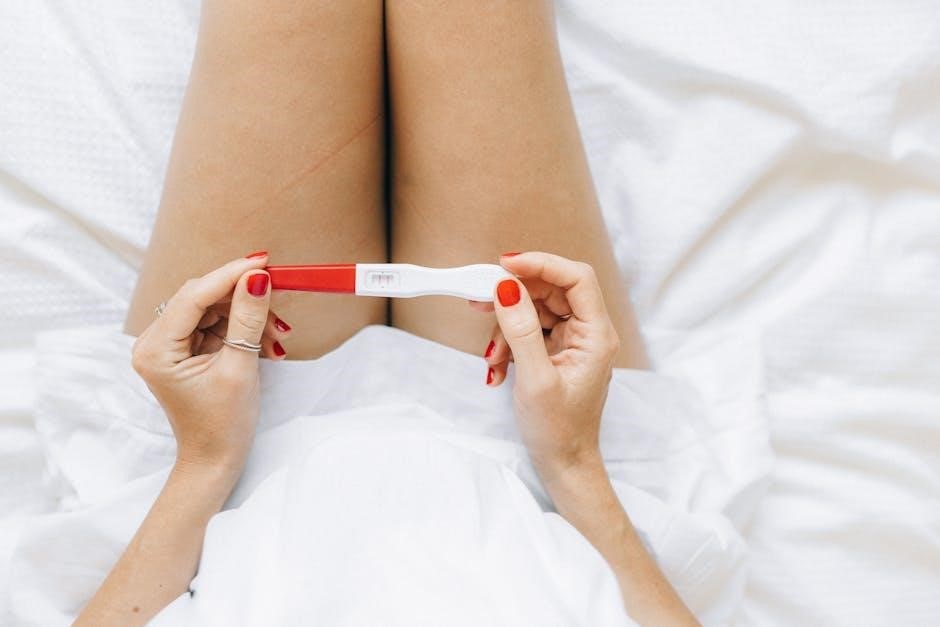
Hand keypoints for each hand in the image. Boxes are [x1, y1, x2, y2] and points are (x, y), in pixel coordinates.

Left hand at [131, 253, 290, 472]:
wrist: (215, 460)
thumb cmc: (223, 424)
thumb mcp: (240, 368)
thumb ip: (248, 320)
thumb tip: (258, 278)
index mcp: (156, 349)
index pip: (194, 296)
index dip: (229, 275)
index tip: (263, 262)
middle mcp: (154, 342)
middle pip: (203, 298)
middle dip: (244, 300)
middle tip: (278, 304)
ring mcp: (169, 345)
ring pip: (214, 309)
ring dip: (249, 318)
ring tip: (277, 340)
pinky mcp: (185, 349)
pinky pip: (217, 324)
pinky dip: (243, 330)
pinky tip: (267, 346)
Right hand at [471, 252, 620, 477]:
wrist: (563, 463)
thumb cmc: (558, 430)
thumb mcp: (535, 379)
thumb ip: (521, 330)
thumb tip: (507, 289)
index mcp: (597, 335)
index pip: (576, 278)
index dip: (542, 264)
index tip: (505, 264)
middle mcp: (589, 332)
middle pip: (551, 290)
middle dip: (514, 297)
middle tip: (479, 301)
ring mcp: (573, 341)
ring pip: (534, 310)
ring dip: (506, 328)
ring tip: (492, 358)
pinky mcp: (556, 351)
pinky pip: (529, 330)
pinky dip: (507, 344)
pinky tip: (496, 368)